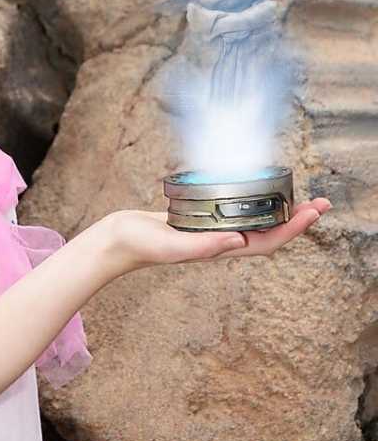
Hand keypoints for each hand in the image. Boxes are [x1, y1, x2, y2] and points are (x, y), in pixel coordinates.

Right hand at [105, 197, 331, 271]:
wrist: (117, 240)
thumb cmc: (141, 245)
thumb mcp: (172, 246)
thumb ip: (204, 247)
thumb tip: (240, 241)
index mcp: (219, 250)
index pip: (266, 242)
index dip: (293, 230)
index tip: (314, 213)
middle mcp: (221, 242)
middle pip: (269, 232)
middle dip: (297, 219)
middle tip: (322, 202)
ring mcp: (212, 231)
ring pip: (256, 222)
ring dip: (281, 210)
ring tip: (301, 197)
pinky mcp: (201, 218)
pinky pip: (236, 212)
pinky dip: (255, 202)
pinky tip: (257, 191)